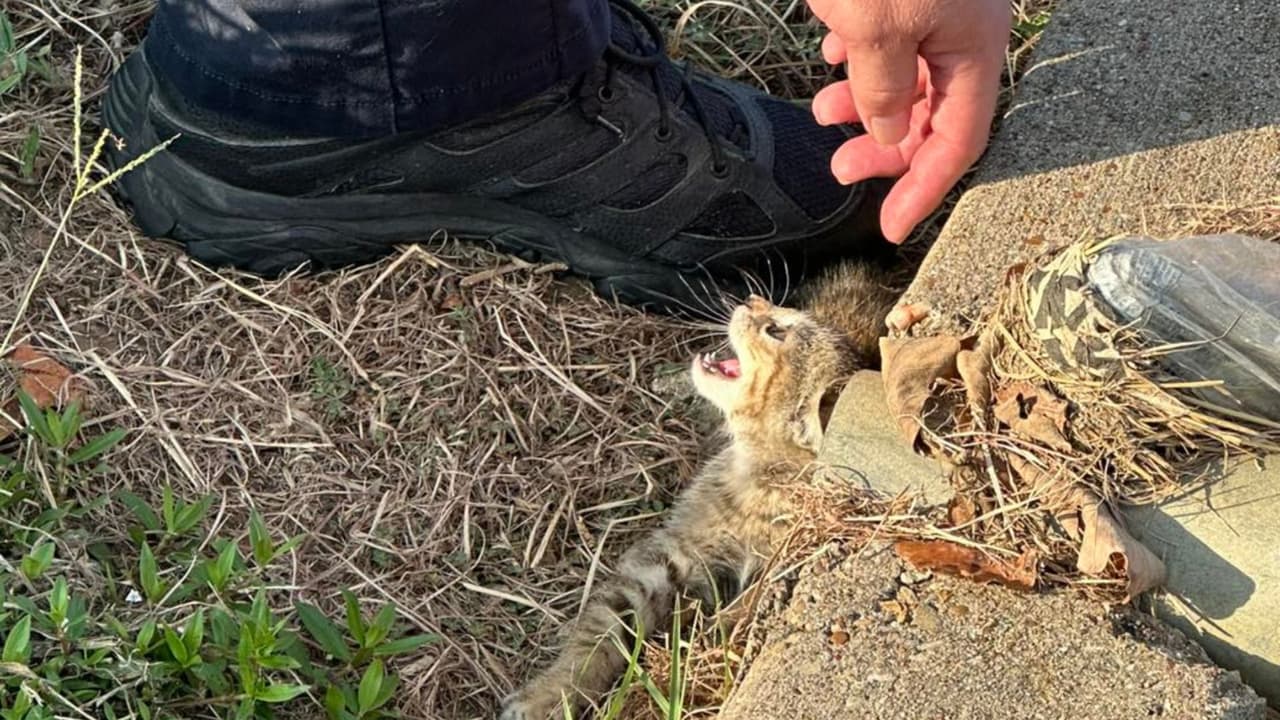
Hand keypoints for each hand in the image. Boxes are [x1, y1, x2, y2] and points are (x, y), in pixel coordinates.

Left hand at [807, 0, 1010, 242]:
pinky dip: (860, 59)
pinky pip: (890, 39)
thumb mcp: (874, 26)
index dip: (924, 189)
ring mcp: (940, 9)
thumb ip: (881, 86)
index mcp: (973, 47)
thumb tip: (886, 133)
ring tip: (823, 110)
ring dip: (864, 102)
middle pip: (932, 115)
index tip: (891, 227)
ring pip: (907, 77)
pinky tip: (832, 55)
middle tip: (841, 168)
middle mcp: (964, 32)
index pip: (958, 141)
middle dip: (885, 147)